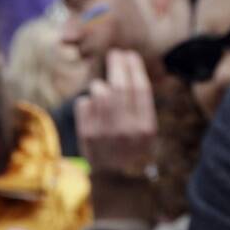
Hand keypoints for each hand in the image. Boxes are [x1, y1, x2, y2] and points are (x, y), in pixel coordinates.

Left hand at [76, 49, 156, 176]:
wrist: (115, 176)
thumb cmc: (131, 146)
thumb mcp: (146, 132)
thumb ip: (140, 105)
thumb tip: (130, 69)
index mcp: (145, 128)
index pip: (141, 90)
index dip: (134, 68)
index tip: (130, 54)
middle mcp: (126, 129)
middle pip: (120, 86)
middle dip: (117, 65)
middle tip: (115, 54)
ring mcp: (104, 131)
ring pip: (99, 92)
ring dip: (99, 85)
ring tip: (103, 88)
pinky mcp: (86, 132)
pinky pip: (83, 103)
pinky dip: (87, 101)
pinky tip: (93, 109)